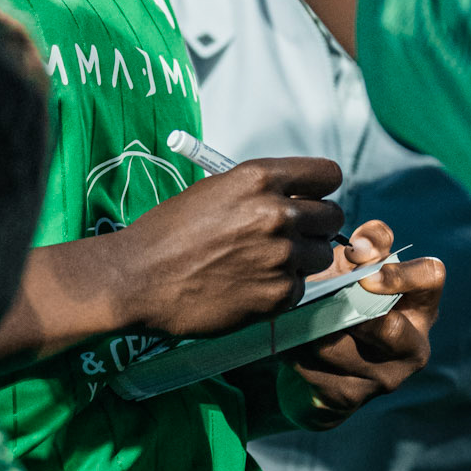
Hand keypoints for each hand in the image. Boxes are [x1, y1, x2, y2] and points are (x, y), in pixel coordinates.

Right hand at [111, 156, 345, 339]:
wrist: (137, 278)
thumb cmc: (168, 233)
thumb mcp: (216, 191)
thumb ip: (261, 191)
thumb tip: (297, 197)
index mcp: (260, 178)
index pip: (328, 175)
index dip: (320, 189)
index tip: (311, 199)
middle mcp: (278, 213)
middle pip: (333, 216)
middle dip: (316, 226)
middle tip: (290, 236)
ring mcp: (281, 256)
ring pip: (322, 255)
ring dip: (301, 259)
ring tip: (264, 263)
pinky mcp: (278, 294)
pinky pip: (300, 288)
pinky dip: (282, 288)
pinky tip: (250, 285)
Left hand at [288, 220, 445, 421]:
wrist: (326, 363)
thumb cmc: (348, 299)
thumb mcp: (358, 268)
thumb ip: (366, 247)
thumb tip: (358, 248)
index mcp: (421, 305)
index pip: (431, 276)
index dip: (399, 272)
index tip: (365, 274)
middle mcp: (413, 347)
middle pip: (390, 331)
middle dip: (352, 312)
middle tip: (325, 299)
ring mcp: (383, 378)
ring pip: (338, 348)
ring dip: (310, 327)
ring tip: (291, 313)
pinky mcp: (348, 397)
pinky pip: (313, 368)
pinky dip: (294, 348)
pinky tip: (286, 338)